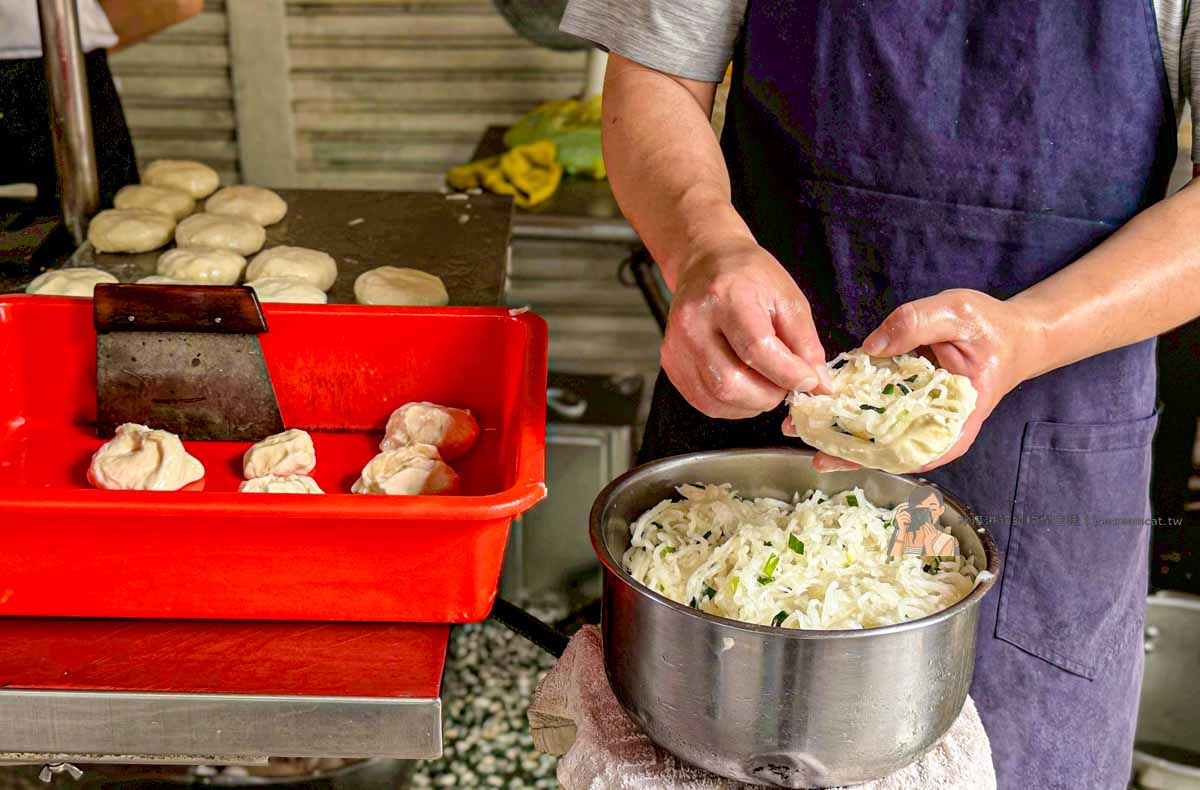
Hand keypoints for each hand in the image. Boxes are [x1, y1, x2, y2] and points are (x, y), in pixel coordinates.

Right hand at [663, 240, 830, 418]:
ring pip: (717, 399)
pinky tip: (745, 384)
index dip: (788, 374)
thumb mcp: (787, 298)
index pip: (756, 350)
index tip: (809, 380)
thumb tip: (819, 386)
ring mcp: (677, 345)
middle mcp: (693, 322)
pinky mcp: (670, 362)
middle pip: (731, 383)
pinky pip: (704, 401)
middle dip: (768, 395)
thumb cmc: (748, 276)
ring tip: (765, 382)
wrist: (705, 263)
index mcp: (726, 297)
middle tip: (784, 384)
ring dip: (751, 403)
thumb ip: (806, 344)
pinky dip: (732, 404)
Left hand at [812, 289, 1040, 471]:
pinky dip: (848, 411)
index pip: (918, 452)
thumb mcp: (957, 314)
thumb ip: (914, 325)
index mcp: (957, 421)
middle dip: (849, 449)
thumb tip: (870, 347)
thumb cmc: (992, 328)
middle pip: (889, 449)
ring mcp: (919, 415)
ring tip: (802, 432)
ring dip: (840, 434)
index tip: (848, 456)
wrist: (1011, 334)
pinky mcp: (905, 400)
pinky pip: (876, 411)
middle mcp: (936, 427)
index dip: (880, 458)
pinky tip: (819, 409)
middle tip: (809, 446)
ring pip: (877, 435)